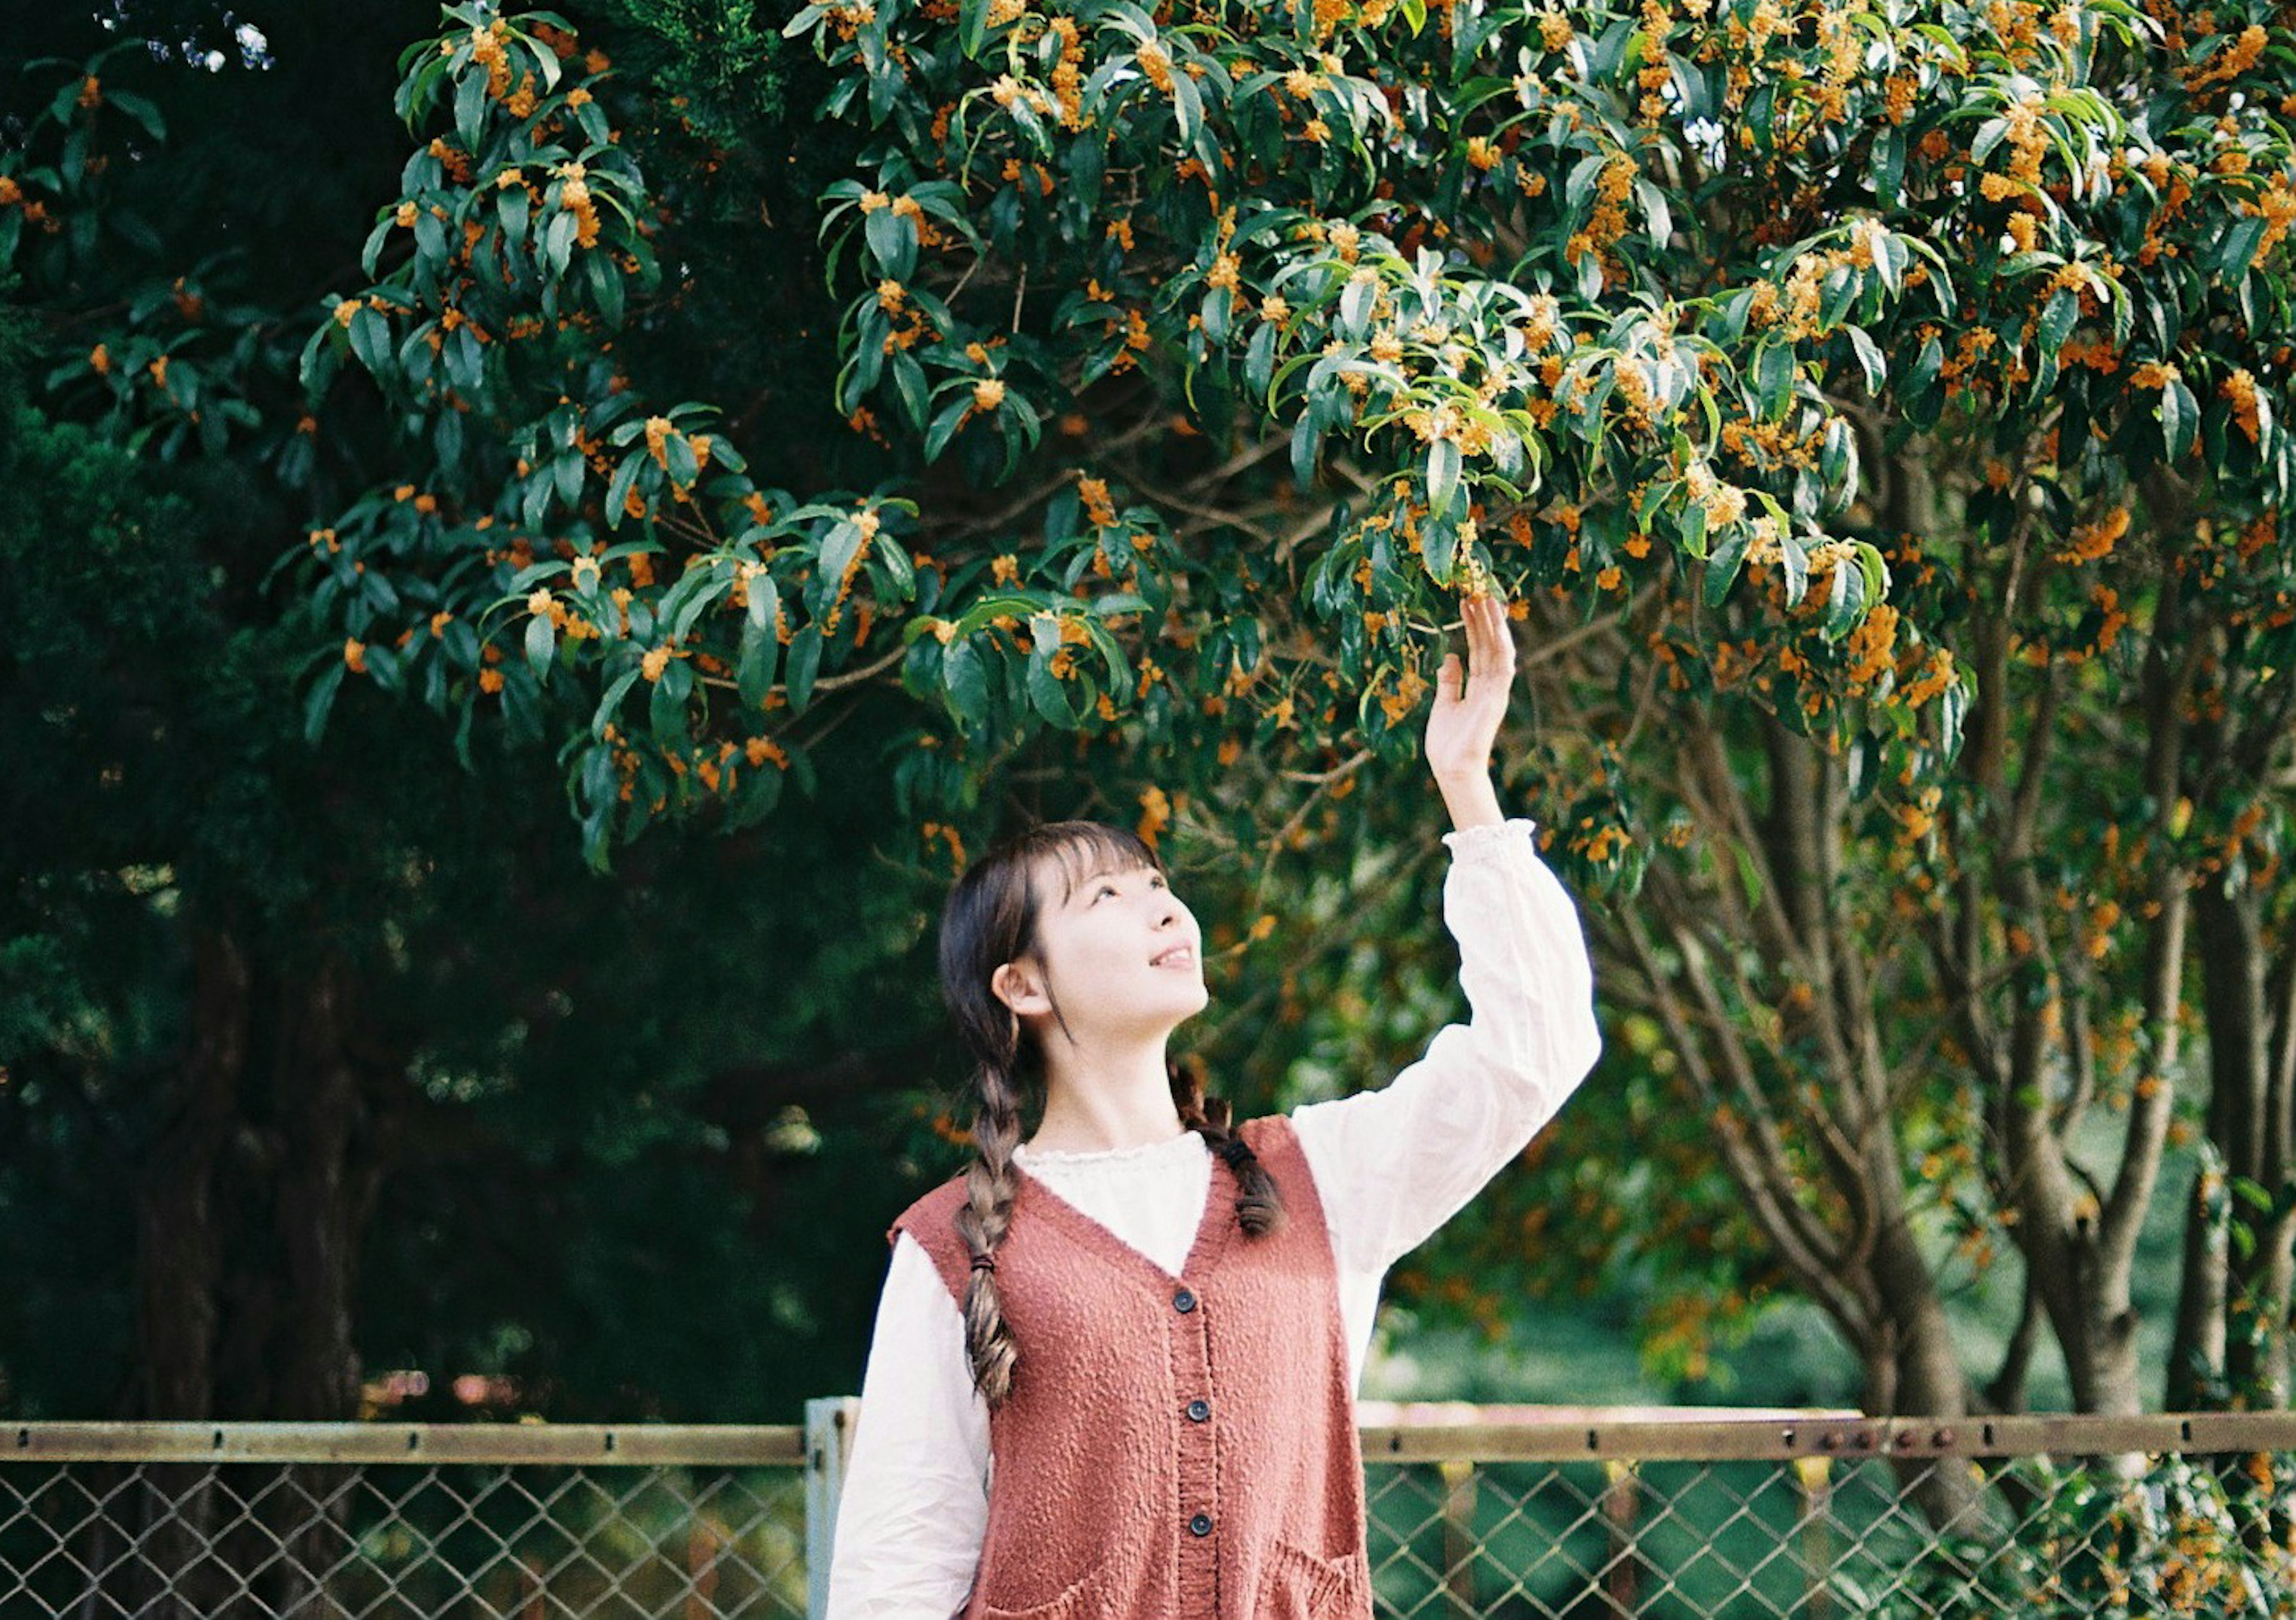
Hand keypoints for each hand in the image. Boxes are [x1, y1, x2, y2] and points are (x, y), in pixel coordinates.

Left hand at [1423, 590, 1516, 796]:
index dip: (1473, 626)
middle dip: (1484, 617)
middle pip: (1489, 644)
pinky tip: (1496, 623)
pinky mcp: (1497, 697)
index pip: (1478, 649)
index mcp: (1477, 687)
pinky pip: (1502, 664)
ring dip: (1495, 624)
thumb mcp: (1443, 704)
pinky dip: (1500, 643)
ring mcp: (1496, 690)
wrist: (1452, 768)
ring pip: (1499, 649)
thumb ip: (1450, 681)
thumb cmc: (1447, 743)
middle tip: (1477, 589)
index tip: (1465, 603)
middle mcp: (1490, 685)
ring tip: (1487, 597)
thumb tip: (1450, 656)